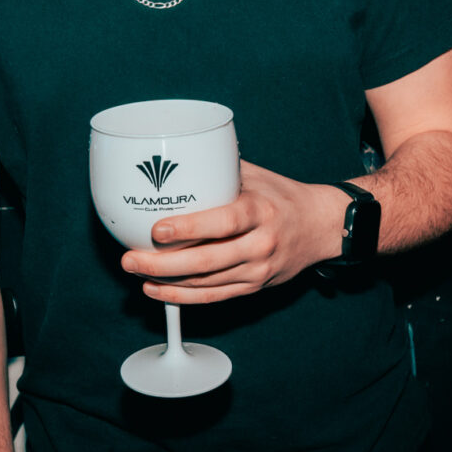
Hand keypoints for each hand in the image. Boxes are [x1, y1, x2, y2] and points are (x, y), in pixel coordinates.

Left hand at [119, 159, 349, 303]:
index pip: (222, 223)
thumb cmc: (282, 197)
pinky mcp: (253, 287)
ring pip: (205, 284)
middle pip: (206, 262)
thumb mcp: (257, 176)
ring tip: (136, 272)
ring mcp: (257, 271)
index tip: (156, 230)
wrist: (321, 227)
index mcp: (260, 212)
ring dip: (166, 282)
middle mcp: (260, 245)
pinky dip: (182, 297)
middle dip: (162, 264)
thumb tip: (177, 154)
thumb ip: (219, 169)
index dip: (188, 229)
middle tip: (131, 259)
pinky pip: (213, 297)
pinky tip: (157, 290)